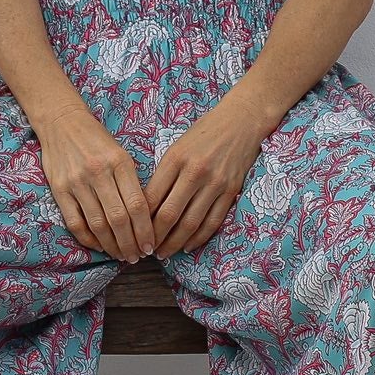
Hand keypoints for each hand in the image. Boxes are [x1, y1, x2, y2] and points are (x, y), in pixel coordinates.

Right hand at [35, 102, 155, 264]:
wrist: (61, 122)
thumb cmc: (96, 139)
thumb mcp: (121, 153)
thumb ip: (131, 182)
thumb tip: (144, 218)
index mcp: (119, 162)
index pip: (137, 205)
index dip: (145, 231)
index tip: (151, 245)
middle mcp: (98, 172)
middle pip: (119, 219)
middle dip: (130, 243)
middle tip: (137, 257)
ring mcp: (77, 183)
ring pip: (98, 224)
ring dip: (112, 246)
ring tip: (121, 255)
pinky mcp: (59, 190)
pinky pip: (75, 223)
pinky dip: (89, 239)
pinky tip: (100, 246)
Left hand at [143, 98, 263, 259]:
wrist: (241, 121)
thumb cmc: (203, 133)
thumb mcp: (176, 147)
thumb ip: (163, 175)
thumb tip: (146, 206)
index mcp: (175, 159)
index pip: (152, 197)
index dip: (140, 220)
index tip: (133, 232)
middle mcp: (195, 172)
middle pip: (169, 214)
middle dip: (154, 237)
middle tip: (144, 250)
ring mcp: (215, 183)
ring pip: (191, 223)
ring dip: (175, 242)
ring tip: (163, 253)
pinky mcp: (231, 191)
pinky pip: (213, 221)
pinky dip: (199, 238)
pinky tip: (187, 246)